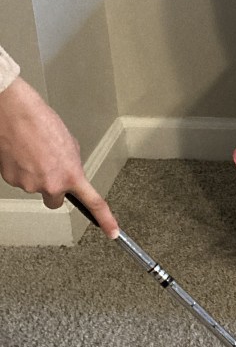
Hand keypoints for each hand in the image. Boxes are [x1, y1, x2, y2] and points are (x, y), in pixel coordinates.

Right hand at [0, 78, 118, 237]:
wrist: (15, 114)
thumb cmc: (42, 123)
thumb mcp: (70, 145)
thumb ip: (72, 165)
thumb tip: (69, 173)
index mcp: (71, 175)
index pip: (93, 203)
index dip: (105, 219)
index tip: (112, 232)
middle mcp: (51, 184)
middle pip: (55, 200)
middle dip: (54, 189)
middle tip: (50, 170)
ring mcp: (30, 184)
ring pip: (36, 188)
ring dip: (36, 175)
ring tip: (33, 152)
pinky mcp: (11, 180)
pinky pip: (20, 180)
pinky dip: (21, 170)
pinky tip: (22, 154)